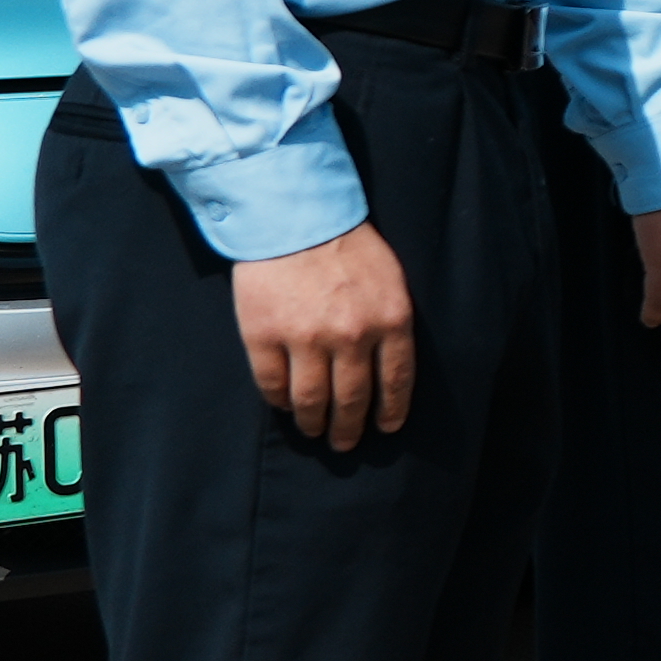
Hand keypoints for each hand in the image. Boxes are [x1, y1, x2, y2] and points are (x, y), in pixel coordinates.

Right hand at [231, 223, 420, 453]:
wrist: (294, 217)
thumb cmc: (347, 247)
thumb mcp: (388, 281)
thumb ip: (390, 323)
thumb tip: (386, 369)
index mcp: (390, 321)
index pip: (395, 382)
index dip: (390, 411)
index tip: (385, 428)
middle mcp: (351, 336)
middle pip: (353, 400)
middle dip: (350, 428)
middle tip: (346, 442)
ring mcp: (305, 339)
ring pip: (312, 400)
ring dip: (315, 423)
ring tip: (315, 432)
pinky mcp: (265, 336)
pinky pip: (273, 384)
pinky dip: (280, 402)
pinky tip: (285, 406)